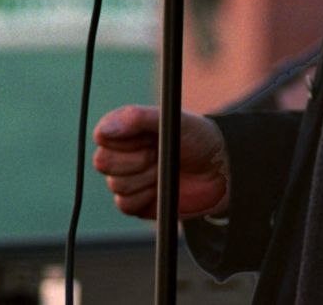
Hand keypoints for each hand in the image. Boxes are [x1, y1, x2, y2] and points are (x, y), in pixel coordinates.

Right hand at [93, 104, 229, 219]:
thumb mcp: (174, 120)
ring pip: (116, 184)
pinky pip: (125, 204)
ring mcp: (128, 177)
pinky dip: (146, 196)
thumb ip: (140, 118)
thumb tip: (105, 130)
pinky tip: (161, 187)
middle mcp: (124, 152)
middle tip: (158, 154)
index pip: (103, 134)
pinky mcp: (135, 202)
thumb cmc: (199, 138)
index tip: (148, 138)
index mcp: (130, 127)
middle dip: (136, 160)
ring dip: (145, 178)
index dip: (124, 139)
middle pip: (103, 161)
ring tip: (164, 168)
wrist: (220, 170)